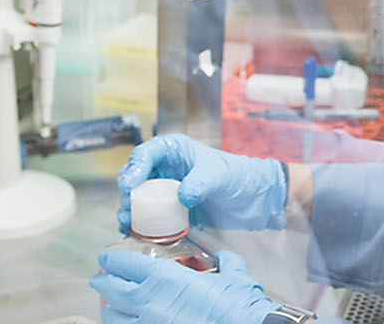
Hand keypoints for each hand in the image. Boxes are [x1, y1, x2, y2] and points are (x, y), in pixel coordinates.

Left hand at [90, 249, 275, 323]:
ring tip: (111, 305)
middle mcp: (149, 302)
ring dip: (109, 308)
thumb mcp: (234, 274)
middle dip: (102, 281)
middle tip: (101, 278)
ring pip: (112, 316)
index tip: (107, 258)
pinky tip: (129, 322)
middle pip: (109, 289)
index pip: (124, 264)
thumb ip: (223, 260)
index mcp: (165, 278)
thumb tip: (221, 254)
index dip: (111, 259)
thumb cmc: (239, 307)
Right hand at [117, 134, 286, 232]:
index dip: (134, 168)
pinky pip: (150, 216)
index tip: (130, 186)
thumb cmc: (240, 176)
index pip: (146, 154)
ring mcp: (167, 190)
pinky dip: (141, 225)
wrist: (256, 200)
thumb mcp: (220, 175)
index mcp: (175, 149)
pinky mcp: (171, 210)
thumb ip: (201, 182)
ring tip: (127, 224)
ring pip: (139, 199)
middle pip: (135, 177)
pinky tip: (136, 234)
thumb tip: (182, 196)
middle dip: (127, 193)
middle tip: (127, 209)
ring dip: (130, 211)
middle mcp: (166, 168)